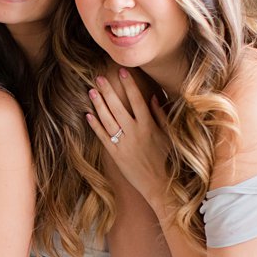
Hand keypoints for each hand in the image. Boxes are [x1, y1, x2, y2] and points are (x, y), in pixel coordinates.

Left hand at [86, 70, 170, 202]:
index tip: (122, 71)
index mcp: (148, 125)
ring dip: (98, 104)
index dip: (129, 85)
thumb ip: (160, 115)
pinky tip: (87, 114)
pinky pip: (102, 137)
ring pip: (107, 120)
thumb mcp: (168, 135)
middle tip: (98, 77)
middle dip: (107, 90)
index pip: (137, 100)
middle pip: (118, 106)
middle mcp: (134, 132)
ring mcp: (123, 143)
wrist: (160, 185)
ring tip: (91, 91)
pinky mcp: (115, 154)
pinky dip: (94, 125)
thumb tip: (153, 97)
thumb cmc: (168, 159)